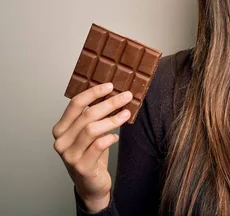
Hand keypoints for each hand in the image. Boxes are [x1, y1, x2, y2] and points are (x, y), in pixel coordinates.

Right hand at [52, 83, 132, 211]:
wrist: (91, 185)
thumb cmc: (92, 154)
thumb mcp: (90, 133)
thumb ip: (94, 116)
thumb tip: (114, 94)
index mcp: (61, 129)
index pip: (74, 104)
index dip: (93, 92)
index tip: (110, 85)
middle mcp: (61, 141)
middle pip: (87, 115)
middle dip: (110, 103)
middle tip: (127, 96)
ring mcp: (69, 155)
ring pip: (92, 129)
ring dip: (112, 119)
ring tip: (126, 114)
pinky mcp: (81, 166)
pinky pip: (98, 145)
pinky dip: (110, 138)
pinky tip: (116, 136)